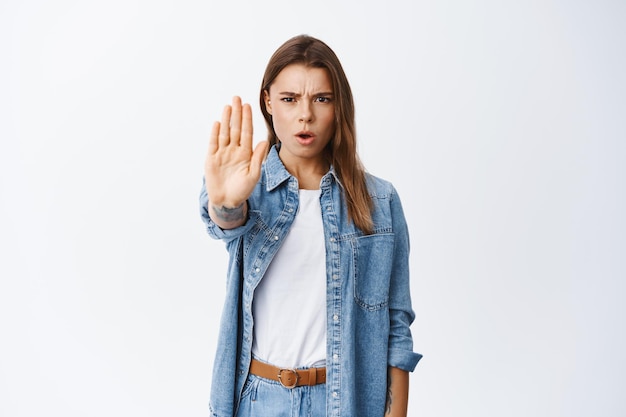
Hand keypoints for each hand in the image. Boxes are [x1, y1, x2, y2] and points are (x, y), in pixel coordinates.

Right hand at [205, 96, 268, 226]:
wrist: (227, 201)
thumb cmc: (242, 190)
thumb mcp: (253, 175)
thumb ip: (258, 158)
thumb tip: (265, 142)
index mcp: (246, 153)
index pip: (247, 132)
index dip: (247, 119)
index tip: (249, 106)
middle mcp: (234, 150)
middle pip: (235, 128)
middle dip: (236, 113)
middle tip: (237, 98)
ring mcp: (222, 153)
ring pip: (224, 132)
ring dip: (226, 119)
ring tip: (228, 106)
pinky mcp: (212, 159)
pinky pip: (213, 143)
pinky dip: (215, 133)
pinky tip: (218, 122)